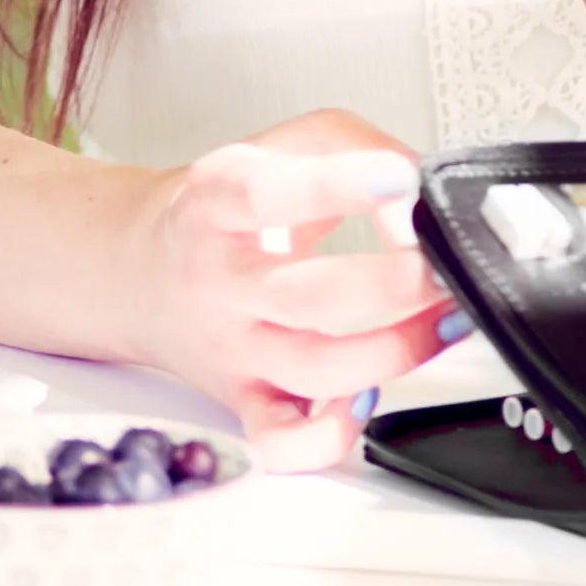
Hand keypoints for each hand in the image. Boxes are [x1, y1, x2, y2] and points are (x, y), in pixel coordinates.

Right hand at [128, 108, 468, 471]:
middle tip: (442, 264)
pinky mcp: (243, 399)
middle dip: (394, 285)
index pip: (266, 194)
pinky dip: (331, 435)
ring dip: (397, 351)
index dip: (339, 186)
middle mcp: (220, 281)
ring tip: (444, 318)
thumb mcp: (282, 143)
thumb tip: (413, 196)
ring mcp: (233, 347)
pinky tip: (369, 397)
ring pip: (314, 371)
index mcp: (217, 203)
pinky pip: (283, 442)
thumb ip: (357, 147)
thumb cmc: (225, 205)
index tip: (400, 180)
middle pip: (308, 296)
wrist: (140, 269)